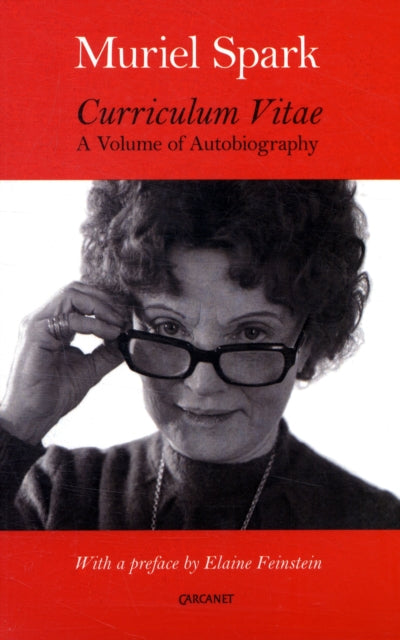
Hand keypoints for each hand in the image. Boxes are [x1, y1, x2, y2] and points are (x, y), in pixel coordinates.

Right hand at [0, 282, 128, 443]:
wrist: (33, 418)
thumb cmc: (54, 395)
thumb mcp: (90, 368)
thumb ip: (107, 351)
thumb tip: (128, 338)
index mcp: (54, 324)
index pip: (80, 296)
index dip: (106, 302)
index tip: (126, 318)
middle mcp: (43, 318)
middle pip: (77, 288)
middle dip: (105, 300)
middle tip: (123, 319)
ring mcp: (37, 323)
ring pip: (72, 293)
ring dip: (100, 307)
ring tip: (116, 326)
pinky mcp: (35, 333)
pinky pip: (68, 317)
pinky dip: (93, 323)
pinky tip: (108, 334)